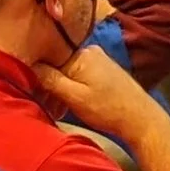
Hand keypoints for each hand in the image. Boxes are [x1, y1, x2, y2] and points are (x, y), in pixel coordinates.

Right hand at [34, 45, 165, 144]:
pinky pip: (78, 77)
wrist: (140, 118)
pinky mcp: (102, 71)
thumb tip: (29, 64)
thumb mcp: (74, 96)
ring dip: (57, 91)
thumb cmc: (108, 108)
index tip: (28, 88)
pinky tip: (65, 107)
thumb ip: (51, 79)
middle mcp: (90, 52)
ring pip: (66, 73)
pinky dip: (70, 91)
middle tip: (43, 105)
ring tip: (55, 111)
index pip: (47, 56)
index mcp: (82, 54)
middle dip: (46, 85)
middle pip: (56, 65)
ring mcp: (98, 61)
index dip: (34, 72)